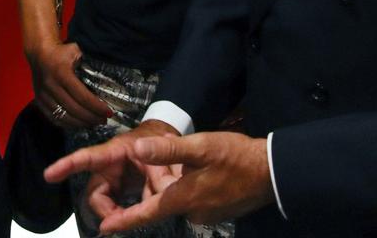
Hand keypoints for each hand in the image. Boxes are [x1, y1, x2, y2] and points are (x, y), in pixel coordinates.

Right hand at [27, 42, 112, 127]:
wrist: (39, 52)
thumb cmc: (62, 51)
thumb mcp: (77, 51)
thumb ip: (90, 64)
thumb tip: (109, 77)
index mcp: (62, 73)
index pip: (82, 96)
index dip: (96, 107)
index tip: (109, 112)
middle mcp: (51, 85)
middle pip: (74, 109)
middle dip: (91, 117)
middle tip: (104, 120)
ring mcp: (43, 95)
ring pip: (63, 116)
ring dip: (81, 123)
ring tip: (94, 123)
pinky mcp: (39, 101)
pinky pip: (53, 118)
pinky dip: (67, 124)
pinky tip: (79, 124)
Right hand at [44, 120, 180, 222]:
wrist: (170, 142)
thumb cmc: (164, 142)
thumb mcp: (167, 157)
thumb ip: (161, 176)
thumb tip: (154, 200)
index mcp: (118, 150)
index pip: (89, 157)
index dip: (68, 165)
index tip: (49, 175)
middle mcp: (110, 164)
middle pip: (95, 193)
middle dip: (107, 210)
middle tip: (125, 220)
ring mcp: (113, 178)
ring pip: (104, 203)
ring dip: (118, 214)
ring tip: (141, 213)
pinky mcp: (119, 188)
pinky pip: (113, 206)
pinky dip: (122, 214)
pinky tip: (135, 214)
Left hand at [52, 132, 273, 232]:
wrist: (273, 172)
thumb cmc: (236, 156)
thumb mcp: (201, 146)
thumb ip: (168, 149)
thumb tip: (135, 148)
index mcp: (182, 197)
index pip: (146, 214)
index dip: (123, 221)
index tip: (103, 229)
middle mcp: (191, 212)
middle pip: (164, 202)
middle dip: (160, 186)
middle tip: (172, 163)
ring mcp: (206, 215)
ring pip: (182, 199)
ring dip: (181, 183)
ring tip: (198, 162)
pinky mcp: (217, 212)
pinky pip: (197, 200)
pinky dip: (194, 187)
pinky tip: (208, 171)